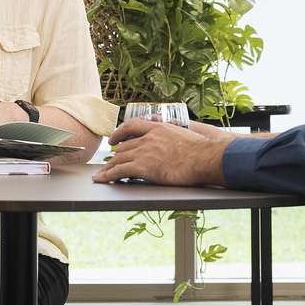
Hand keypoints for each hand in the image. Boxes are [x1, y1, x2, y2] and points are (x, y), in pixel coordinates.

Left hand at [93, 120, 232, 186]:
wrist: (203, 158)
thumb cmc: (202, 151)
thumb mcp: (186, 136)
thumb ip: (175, 139)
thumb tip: (179, 146)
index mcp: (158, 128)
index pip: (132, 125)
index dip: (119, 132)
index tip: (113, 138)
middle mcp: (148, 138)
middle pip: (123, 146)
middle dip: (114, 156)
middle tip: (108, 163)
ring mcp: (144, 151)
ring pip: (118, 159)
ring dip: (108, 167)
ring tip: (101, 174)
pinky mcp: (142, 167)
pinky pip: (119, 170)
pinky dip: (107, 175)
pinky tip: (102, 179)